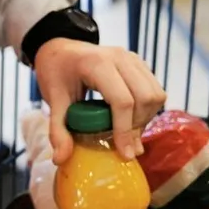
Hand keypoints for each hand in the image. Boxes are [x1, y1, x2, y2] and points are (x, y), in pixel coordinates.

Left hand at [35, 39, 165, 163]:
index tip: (125, 154)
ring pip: (156, 94)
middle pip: (145, 97)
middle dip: (138, 126)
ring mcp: (132, 58)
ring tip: (127, 132)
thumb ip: (57, 130)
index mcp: (97, 64)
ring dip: (146, 118)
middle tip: (124, 145)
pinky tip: (131, 119)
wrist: (60, 49)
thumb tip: (61, 159)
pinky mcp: (139, 63)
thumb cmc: (56, 72)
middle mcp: (120, 57)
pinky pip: (155, 89)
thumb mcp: (53, 99)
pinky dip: (148, 109)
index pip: (122, 100)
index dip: (125, 130)